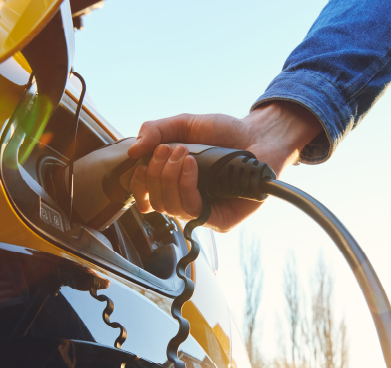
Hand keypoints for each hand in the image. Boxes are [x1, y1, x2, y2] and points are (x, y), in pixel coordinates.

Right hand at [127, 101, 322, 231]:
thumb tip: (132, 152)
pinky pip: (193, 211)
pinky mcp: (220, 220)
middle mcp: (186, 200)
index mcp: (173, 183)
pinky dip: (186, 186)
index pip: (145, 198)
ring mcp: (204, 212)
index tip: (140, 164)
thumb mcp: (184, 124)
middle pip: (154, 202)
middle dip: (156, 173)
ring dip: (170, 177)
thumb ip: (156, 130)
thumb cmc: (224, 132)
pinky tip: (192, 165)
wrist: (258, 134)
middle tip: (170, 150)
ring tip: (184, 153)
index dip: (137, 185)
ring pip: (170, 208)